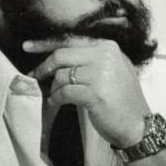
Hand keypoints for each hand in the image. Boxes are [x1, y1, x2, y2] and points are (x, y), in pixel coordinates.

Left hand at [26, 36, 149, 146]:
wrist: (137, 124)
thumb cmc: (122, 99)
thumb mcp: (112, 70)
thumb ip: (90, 59)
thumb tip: (56, 56)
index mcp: (109, 47)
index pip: (71, 40)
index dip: (46, 43)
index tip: (27, 46)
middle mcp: (106, 57)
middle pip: (62, 55)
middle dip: (45, 67)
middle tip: (35, 76)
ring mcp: (101, 75)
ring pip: (62, 76)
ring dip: (55, 87)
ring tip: (57, 95)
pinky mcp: (95, 94)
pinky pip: (65, 92)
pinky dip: (57, 98)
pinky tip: (57, 102)